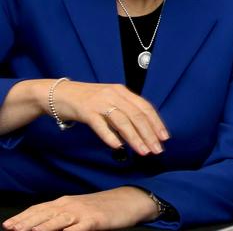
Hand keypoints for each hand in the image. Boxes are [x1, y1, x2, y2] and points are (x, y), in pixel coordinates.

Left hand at [2, 187, 158, 230]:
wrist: (130, 200)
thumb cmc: (105, 207)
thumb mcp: (81, 209)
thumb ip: (63, 216)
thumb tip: (42, 224)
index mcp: (66, 201)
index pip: (39, 209)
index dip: (23, 217)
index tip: (8, 225)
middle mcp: (71, 205)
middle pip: (43, 215)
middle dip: (25, 223)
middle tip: (11, 229)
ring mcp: (82, 213)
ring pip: (56, 221)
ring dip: (40, 227)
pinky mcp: (94, 221)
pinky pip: (77, 229)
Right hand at [52, 80, 168, 155]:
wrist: (58, 93)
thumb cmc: (86, 100)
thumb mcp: (109, 100)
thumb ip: (124, 110)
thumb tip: (141, 129)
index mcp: (122, 92)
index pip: (145, 107)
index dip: (156, 123)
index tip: (164, 138)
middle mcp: (114, 94)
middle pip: (137, 115)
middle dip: (149, 134)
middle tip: (157, 150)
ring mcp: (100, 102)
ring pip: (122, 121)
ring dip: (135, 138)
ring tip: (143, 151)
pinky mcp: (86, 111)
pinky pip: (100, 125)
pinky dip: (110, 136)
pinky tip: (118, 147)